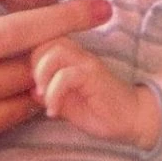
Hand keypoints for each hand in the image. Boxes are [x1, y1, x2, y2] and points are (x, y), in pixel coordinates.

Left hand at [31, 37, 158, 149]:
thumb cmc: (98, 111)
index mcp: (68, 56)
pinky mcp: (94, 74)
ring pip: (54, 51)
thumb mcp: (65, 104)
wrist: (133, 119)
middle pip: (43, 41)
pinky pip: (66, 75)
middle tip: (38, 92)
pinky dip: (54, 94)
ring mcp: (86, 62)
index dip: (30, 63)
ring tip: (45, 99)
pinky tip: (54, 111)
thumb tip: (28, 91)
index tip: (33, 89)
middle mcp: (77, 53)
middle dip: (34, 67)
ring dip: (43, 77)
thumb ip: (48, 94)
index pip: (39, 43)